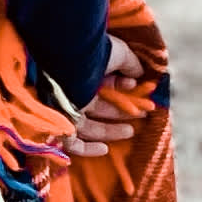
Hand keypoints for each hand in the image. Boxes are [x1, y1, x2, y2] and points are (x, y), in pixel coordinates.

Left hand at [62, 34, 146, 159]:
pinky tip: (105, 149)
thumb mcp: (118, 53)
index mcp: (83, 74)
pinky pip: (71, 143)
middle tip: (141, 115)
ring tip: (130, 130)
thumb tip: (141, 74)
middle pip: (98, 108)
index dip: (122, 90)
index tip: (137, 89)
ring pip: (88, 127)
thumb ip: (131, 64)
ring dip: (110, 131)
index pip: (104, 87)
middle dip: (120, 112)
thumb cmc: (92, 53)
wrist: (67, 56)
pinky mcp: (60, 125)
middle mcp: (72, 92)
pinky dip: (88, 148)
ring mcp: (65, 109)